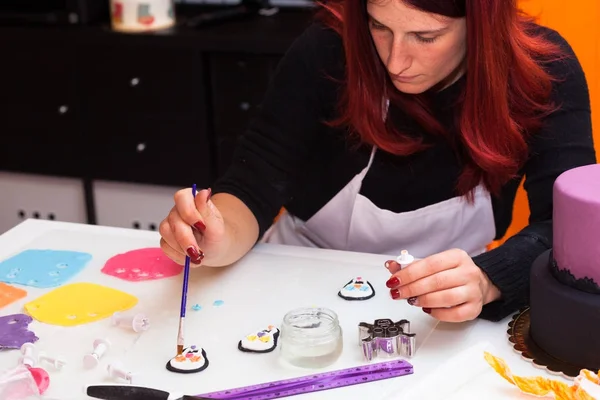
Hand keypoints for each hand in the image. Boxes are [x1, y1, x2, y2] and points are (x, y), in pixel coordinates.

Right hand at [159, 188, 225, 266]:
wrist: (215, 251)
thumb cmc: (217, 237)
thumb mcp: (217, 227)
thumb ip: (207, 211)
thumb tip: (203, 192)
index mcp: (193, 201)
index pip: (182, 197)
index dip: (189, 212)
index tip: (201, 226)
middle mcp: (179, 210)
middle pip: (173, 219)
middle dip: (186, 238)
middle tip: (198, 251)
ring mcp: (170, 224)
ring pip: (166, 232)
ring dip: (181, 247)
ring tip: (196, 254)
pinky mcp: (166, 238)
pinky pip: (165, 246)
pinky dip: (178, 254)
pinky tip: (189, 256)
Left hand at [384, 248, 501, 321]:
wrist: (480, 283)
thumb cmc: (453, 273)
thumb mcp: (434, 264)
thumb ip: (412, 266)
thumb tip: (391, 265)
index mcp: (457, 256)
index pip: (430, 264)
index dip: (409, 273)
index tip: (394, 280)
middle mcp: (468, 272)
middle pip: (436, 281)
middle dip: (412, 288)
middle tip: (398, 293)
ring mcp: (474, 290)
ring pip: (446, 298)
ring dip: (424, 300)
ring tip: (412, 301)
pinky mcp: (475, 308)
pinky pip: (454, 314)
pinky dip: (437, 313)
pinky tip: (427, 310)